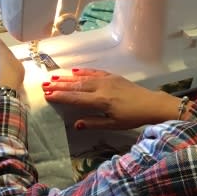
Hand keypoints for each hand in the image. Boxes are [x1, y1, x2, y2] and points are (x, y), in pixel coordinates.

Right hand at [42, 68, 183, 129]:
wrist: (151, 104)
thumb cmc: (132, 117)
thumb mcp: (114, 124)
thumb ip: (94, 122)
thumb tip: (76, 124)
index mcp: (101, 101)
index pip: (76, 98)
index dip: (61, 97)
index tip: (48, 95)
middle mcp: (102, 88)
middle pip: (76, 86)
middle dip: (60, 86)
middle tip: (45, 85)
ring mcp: (107, 80)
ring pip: (83, 78)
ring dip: (68, 78)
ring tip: (54, 78)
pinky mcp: (112, 76)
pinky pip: (94, 72)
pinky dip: (83, 71)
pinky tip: (74, 71)